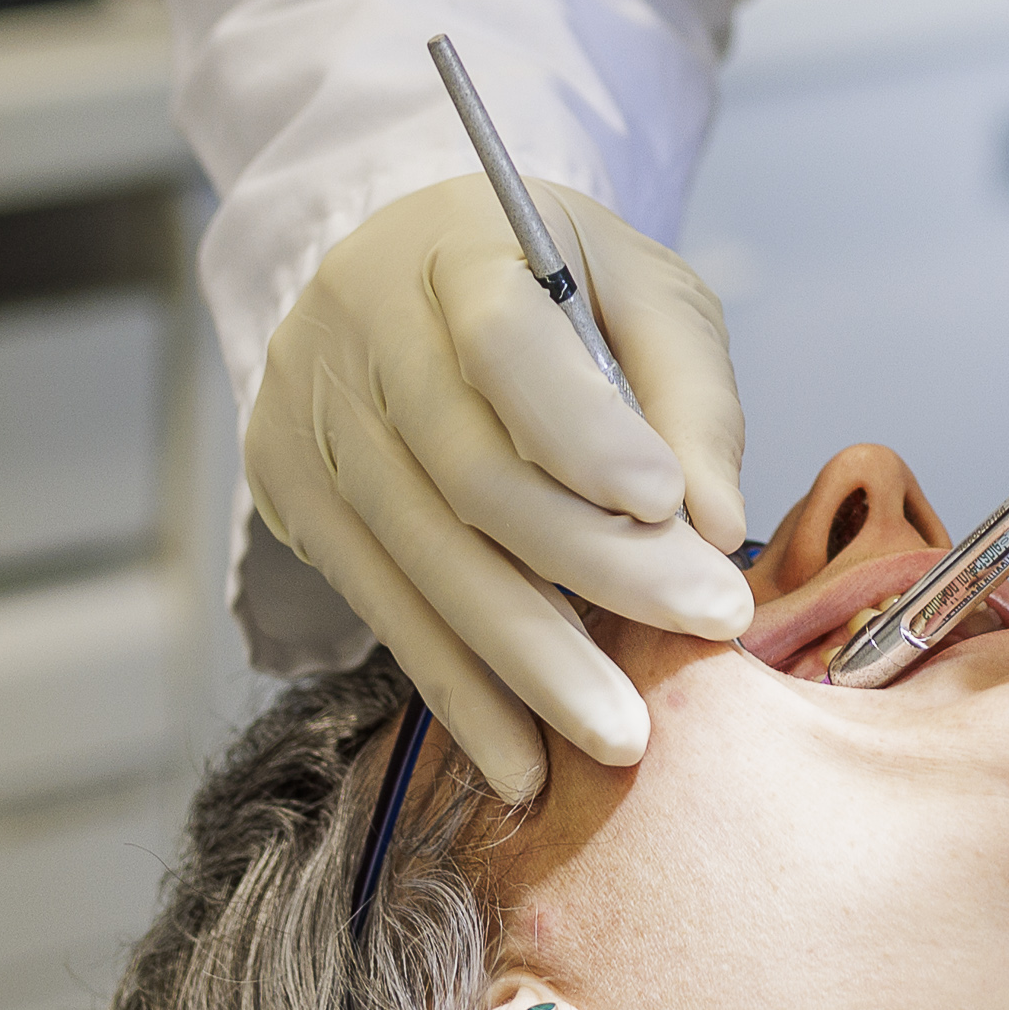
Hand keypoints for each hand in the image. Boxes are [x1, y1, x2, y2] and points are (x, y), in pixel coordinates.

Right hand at [245, 169, 751, 792]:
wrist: (401, 263)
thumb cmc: (552, 282)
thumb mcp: (642, 289)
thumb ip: (689, 392)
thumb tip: (717, 522)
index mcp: (460, 252)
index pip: (508, 344)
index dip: (581, 431)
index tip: (666, 506)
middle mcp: (364, 333)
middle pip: (473, 474)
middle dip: (595, 569)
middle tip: (699, 633)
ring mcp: (312, 418)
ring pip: (425, 559)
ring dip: (528, 662)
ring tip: (619, 734)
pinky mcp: (291, 492)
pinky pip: (383, 608)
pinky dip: (459, 691)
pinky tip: (521, 757)